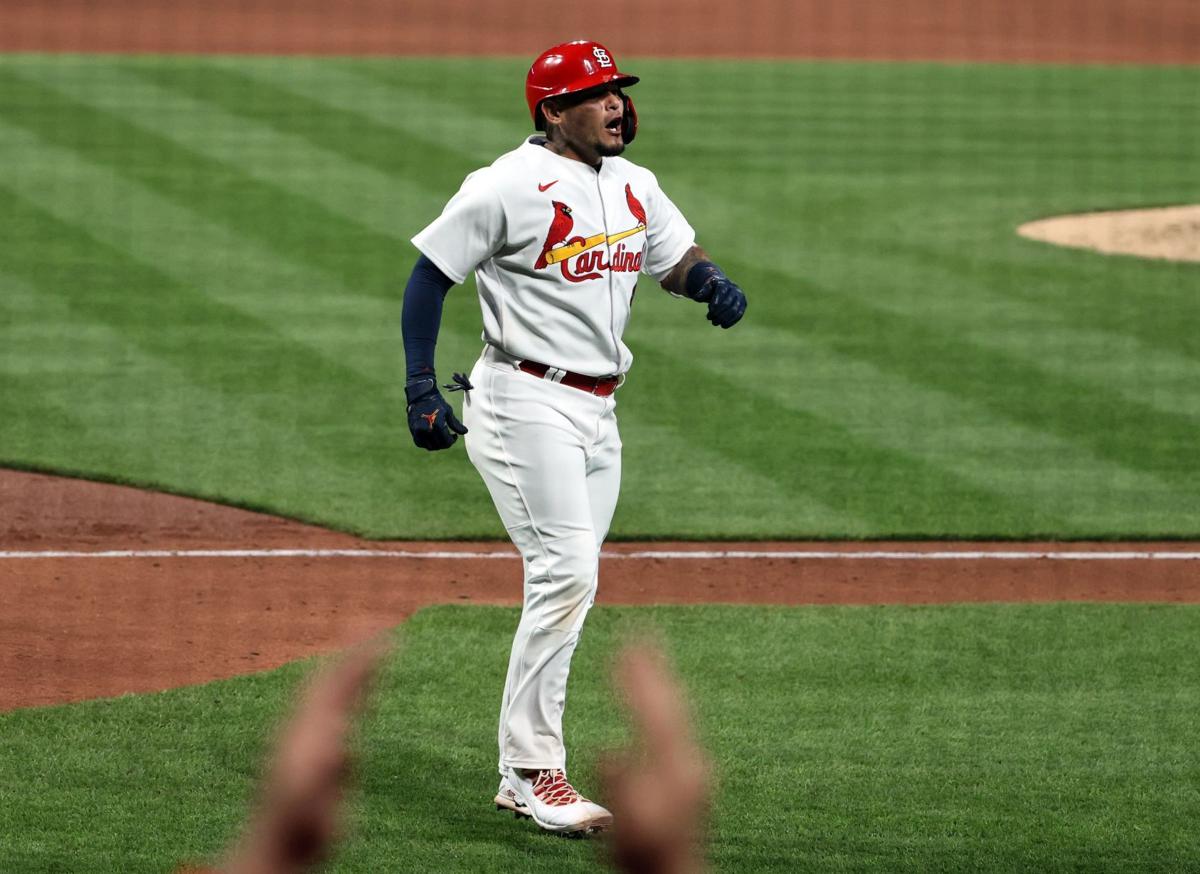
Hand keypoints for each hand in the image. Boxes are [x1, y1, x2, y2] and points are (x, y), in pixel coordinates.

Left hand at [222, 639, 388, 873]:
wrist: (278, 848)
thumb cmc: (296, 829)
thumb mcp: (308, 800)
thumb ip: (323, 770)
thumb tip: (340, 737)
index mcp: (306, 731)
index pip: (334, 683)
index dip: (358, 658)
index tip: (380, 633)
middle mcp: (309, 727)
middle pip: (334, 679)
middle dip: (354, 649)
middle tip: (377, 620)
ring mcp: (315, 739)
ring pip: (339, 692)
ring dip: (357, 666)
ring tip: (377, 642)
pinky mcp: (326, 754)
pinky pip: (345, 711)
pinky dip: (358, 691)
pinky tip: (365, 686)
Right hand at [405, 377, 466, 450]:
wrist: (421, 395)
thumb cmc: (436, 402)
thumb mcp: (448, 411)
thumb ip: (456, 424)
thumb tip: (465, 432)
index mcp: (438, 424)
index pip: (447, 441)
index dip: (452, 440)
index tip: (454, 436)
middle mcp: (428, 429)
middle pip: (439, 445)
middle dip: (446, 443)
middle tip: (448, 437)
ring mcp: (419, 431)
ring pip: (430, 446)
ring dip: (437, 445)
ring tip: (440, 438)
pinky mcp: (413, 430)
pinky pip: (420, 443)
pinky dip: (426, 444)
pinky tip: (431, 438)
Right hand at [602, 643, 709, 873]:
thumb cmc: (648, 857)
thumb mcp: (629, 827)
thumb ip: (621, 786)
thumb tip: (609, 747)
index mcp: (678, 768)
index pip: (656, 711)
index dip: (639, 677)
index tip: (626, 643)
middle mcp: (690, 759)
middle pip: (671, 702)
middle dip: (653, 667)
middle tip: (641, 630)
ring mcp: (692, 765)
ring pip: (675, 711)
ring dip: (659, 680)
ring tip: (647, 654)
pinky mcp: (689, 772)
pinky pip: (674, 723)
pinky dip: (661, 702)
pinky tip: (655, 699)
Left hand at [693, 274, 746, 328]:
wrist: (723, 288)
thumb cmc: (711, 290)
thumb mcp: (705, 288)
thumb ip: (702, 292)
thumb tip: (698, 297)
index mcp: (724, 283)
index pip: (721, 292)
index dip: (716, 301)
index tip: (710, 310)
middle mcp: (734, 289)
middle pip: (727, 303)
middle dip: (717, 313)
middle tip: (709, 318)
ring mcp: (740, 297)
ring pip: (734, 310)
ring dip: (723, 319)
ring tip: (714, 322)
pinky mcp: (743, 305)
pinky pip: (739, 314)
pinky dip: (731, 321)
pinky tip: (723, 325)